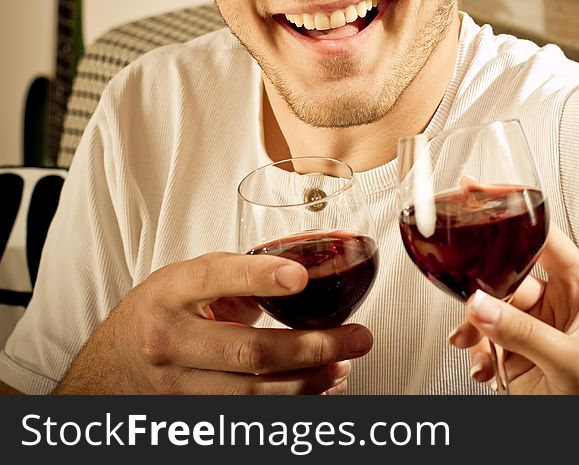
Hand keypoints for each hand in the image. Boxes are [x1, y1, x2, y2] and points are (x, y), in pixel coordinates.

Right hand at [53, 252, 372, 393]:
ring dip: (309, 382)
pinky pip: (248, 417)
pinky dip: (290, 405)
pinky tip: (319, 391)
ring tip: (343, 366)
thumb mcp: (186, 280)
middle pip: (249, 351)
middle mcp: (170, 341)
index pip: (216, 278)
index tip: (300, 276)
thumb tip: (306, 273)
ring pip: (254, 393)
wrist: (110, 367)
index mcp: (170, 292)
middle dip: (313, 346)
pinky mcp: (191, 414)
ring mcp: (178, 385)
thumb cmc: (159, 313)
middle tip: (357, 338)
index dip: (260, 277)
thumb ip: (238, 275)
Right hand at [448, 223, 578, 393]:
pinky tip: (484, 367)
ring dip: (474, 326)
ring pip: (489, 307)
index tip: (484, 192)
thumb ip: (523, 332)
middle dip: (481, 288)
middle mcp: (555, 301)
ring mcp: (533, 326)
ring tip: (471, 343)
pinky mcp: (515, 350)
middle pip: (506, 273)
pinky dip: (476, 351)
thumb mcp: (568, 358)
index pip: (545, 235)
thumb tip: (481, 306)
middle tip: (466, 295)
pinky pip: (485, 337)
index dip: (515, 211)